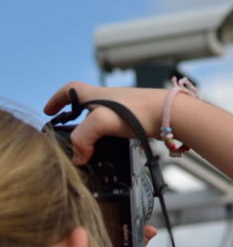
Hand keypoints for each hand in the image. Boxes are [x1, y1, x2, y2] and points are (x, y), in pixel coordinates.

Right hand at [44, 82, 165, 163]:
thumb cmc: (139, 112)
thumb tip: (79, 156)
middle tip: (67, 135)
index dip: (56, 99)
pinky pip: (115, 127)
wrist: (171, 114)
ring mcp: (124, 108)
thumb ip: (83, 138)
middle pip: (84, 104)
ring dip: (91, 130)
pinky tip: (110, 148)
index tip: (48, 111)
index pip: (70, 89)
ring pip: (100, 117)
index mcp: (97, 95)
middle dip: (73, 118)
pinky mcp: (136, 119)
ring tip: (87, 147)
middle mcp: (109, 98)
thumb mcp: (102, 122)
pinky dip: (107, 137)